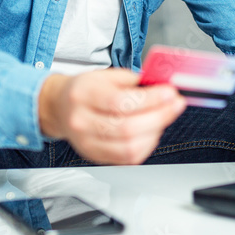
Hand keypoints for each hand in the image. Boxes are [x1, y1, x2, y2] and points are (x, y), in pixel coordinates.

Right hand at [38, 68, 186, 164]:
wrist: (59, 107)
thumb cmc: (85, 89)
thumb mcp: (104, 75)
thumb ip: (133, 80)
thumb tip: (161, 87)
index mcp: (83, 94)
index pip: (120, 102)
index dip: (151, 100)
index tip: (170, 93)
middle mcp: (81, 121)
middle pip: (127, 128)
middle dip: (159, 116)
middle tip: (175, 105)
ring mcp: (87, 143)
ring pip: (129, 148)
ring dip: (155, 132)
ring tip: (164, 117)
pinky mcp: (95, 156)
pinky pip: (127, 159)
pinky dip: (146, 146)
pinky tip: (152, 132)